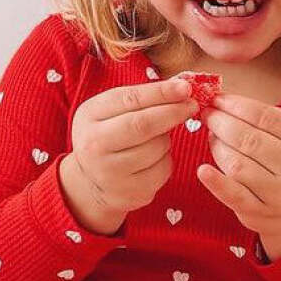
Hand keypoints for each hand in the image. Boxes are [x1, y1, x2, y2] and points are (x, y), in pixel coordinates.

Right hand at [68, 76, 194, 223]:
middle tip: (192, 105)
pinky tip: (154, 158)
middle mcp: (94, 146)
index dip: (161, 92)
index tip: (185, 88)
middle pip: (144, 125)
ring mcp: (111, 173)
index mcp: (89, 117)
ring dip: (166, 138)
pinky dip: (166, 159)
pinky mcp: (130, 192)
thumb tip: (181, 89)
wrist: (92, 182)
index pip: (131, 100)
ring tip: (157, 137)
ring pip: (157, 147)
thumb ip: (138, 99)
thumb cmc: (108, 136)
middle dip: (173, 112)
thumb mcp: (110, 111)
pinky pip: (162, 169)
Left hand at [197, 92, 280, 255]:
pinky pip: (234, 195)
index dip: (236, 105)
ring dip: (217, 147)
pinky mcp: (261, 212)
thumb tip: (220, 100)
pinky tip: (203, 170)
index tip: (217, 99)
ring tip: (212, 137)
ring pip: (238, 164)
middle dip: (222, 123)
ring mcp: (280, 193)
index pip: (265, 116)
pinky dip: (216, 182)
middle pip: (250, 139)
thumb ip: (261, 118)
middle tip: (208, 115)